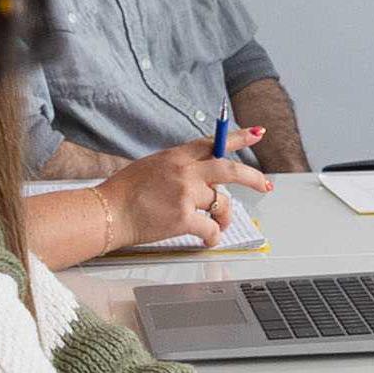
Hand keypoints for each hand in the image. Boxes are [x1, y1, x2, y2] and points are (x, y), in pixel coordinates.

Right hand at [104, 140, 257, 252]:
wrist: (107, 213)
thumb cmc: (124, 193)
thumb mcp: (152, 166)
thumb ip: (178, 167)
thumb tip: (200, 176)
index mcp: (176, 156)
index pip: (213, 142)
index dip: (236, 137)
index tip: (256, 133)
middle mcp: (184, 172)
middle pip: (229, 169)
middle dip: (252, 177)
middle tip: (266, 185)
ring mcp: (185, 194)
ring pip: (220, 203)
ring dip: (223, 216)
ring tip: (219, 224)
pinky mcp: (183, 218)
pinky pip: (211, 227)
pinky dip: (212, 235)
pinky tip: (208, 239)